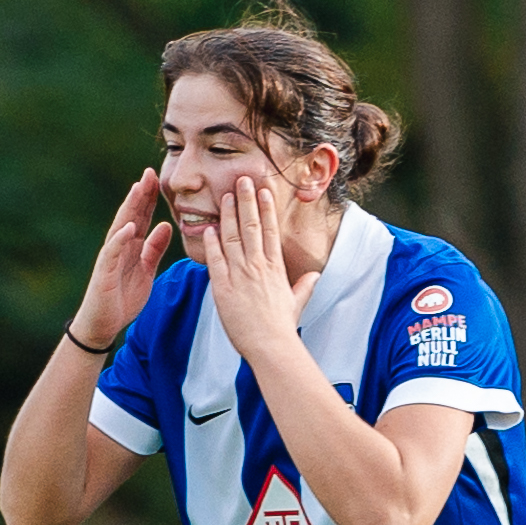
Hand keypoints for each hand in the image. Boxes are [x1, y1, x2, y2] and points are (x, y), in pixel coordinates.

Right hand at [69, 169, 170, 350]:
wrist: (103, 323)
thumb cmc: (122, 297)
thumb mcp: (146, 269)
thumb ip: (155, 248)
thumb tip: (167, 225)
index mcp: (131, 245)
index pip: (142, 216)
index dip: (150, 197)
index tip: (160, 178)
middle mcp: (119, 246)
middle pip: (131, 215)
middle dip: (140, 194)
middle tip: (150, 172)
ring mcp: (110, 257)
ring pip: (120, 227)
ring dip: (130, 208)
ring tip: (138, 189)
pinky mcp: (104, 272)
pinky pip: (112, 252)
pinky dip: (120, 239)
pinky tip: (128, 227)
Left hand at [207, 174, 317, 361]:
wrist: (271, 345)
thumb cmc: (283, 327)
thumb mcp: (297, 303)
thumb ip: (304, 287)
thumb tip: (315, 276)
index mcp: (275, 268)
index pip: (270, 231)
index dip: (266, 208)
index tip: (264, 191)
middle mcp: (258, 266)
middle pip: (252, 226)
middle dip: (246, 201)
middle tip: (242, 179)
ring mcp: (241, 275)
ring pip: (233, 238)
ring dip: (229, 215)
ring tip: (225, 195)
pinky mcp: (224, 288)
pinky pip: (216, 260)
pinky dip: (212, 243)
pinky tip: (210, 228)